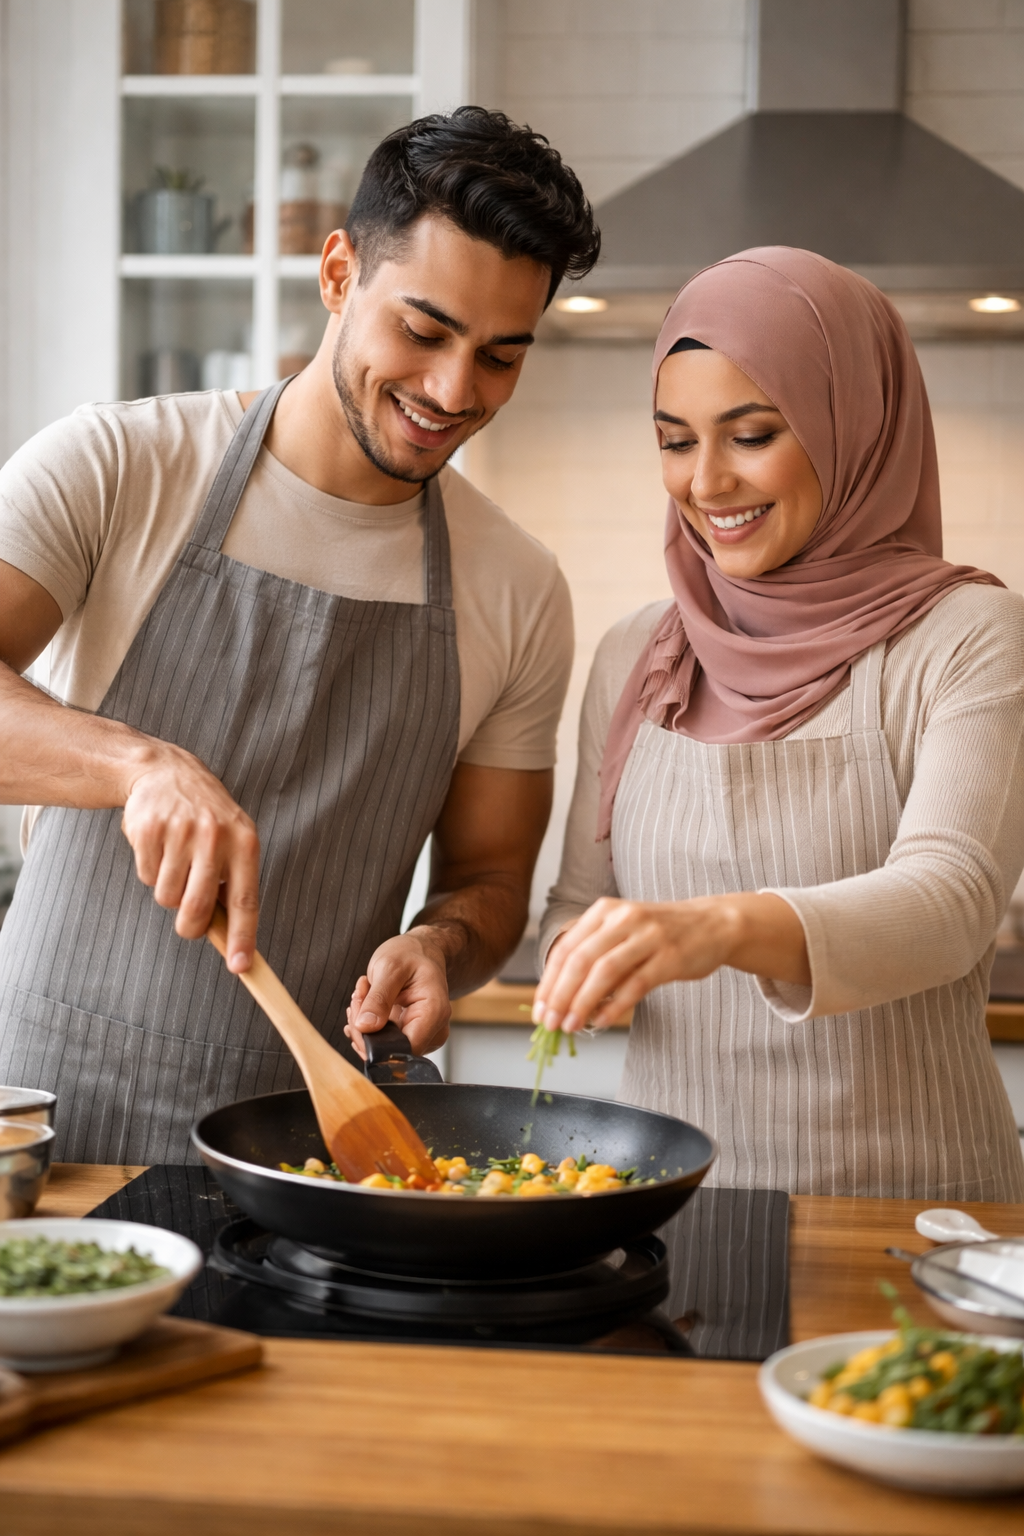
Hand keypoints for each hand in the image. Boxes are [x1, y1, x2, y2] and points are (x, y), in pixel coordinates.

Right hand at [121, 748, 259, 972]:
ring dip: (168, 889)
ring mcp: (180, 831)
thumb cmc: (206, 817)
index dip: (243, 937)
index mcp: (245, 842)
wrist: (166, 771)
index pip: (246, 900)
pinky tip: (159, 845)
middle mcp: (215, 836)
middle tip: (188, 921)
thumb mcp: (232, 840)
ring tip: (176, 860)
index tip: (241, 967)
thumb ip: (232, 883)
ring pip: (167, 897)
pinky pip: (146, 876)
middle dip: (190, 926)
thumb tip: (233, 939)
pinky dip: (150, 870)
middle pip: (197, 908)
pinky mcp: (149, 829)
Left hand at [344, 927, 451, 1058]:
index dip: (373, 1040)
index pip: (402, 1049)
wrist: (421, 950)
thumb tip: (365, 1027)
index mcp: (433, 1013)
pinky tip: (368, 1004)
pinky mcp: (410, 1035)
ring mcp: (423, 1035)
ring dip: (364, 1024)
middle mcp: (433, 1030)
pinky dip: (369, 1025)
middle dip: (364, 1028)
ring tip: (365, 994)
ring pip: (383, 1047)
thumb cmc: (411, 954)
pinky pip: (383, 1041)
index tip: (358, 1013)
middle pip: (390, 1050)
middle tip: (359, 996)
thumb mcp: (390, 967)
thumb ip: (378, 999)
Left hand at [533, 892, 809, 1032]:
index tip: (539, 1008)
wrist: (714, 924)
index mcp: (604, 911)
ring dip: (582, 1002)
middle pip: (580, 960)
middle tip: (549, 1023)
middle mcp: (624, 918)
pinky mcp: (670, 956)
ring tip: (571, 1026)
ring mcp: (648, 936)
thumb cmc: (661, 933)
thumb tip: (560, 996)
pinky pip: (636, 984)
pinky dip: (615, 1006)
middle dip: (560, 995)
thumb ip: (594, 954)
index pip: (565, 948)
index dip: (548, 981)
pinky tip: (602, 1022)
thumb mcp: (623, 931)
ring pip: (604, 971)